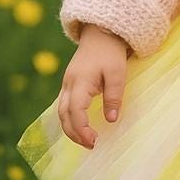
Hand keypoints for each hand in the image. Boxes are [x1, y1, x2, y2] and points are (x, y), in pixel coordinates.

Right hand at [57, 24, 128, 148]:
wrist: (100, 34)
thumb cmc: (110, 53)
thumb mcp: (118, 73)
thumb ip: (114, 96)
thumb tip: (111, 120)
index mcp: (80, 82)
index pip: (75, 111)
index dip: (82, 129)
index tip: (93, 141)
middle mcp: (68, 84)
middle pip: (63, 115)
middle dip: (74, 133)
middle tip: (91, 145)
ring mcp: (66, 84)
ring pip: (61, 112)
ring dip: (71, 128)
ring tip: (87, 140)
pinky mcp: (69, 84)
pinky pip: (64, 106)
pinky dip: (70, 119)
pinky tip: (81, 127)